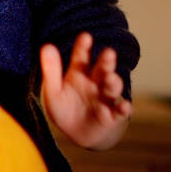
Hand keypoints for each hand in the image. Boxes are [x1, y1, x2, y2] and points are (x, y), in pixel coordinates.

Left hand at [39, 32, 131, 149]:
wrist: (79, 135)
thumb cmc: (65, 110)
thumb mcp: (53, 92)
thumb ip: (51, 71)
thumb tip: (46, 46)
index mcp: (80, 73)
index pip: (82, 57)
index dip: (83, 47)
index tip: (85, 36)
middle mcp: (96, 83)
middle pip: (102, 69)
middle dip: (106, 61)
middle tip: (108, 53)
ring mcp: (106, 98)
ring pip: (113, 88)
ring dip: (114, 82)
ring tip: (111, 78)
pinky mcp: (113, 116)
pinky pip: (120, 112)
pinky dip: (123, 109)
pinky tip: (124, 106)